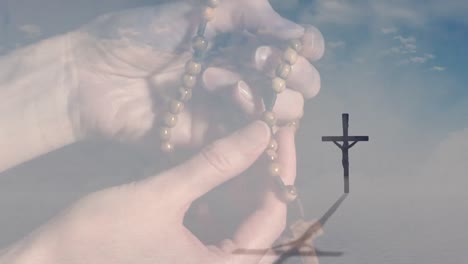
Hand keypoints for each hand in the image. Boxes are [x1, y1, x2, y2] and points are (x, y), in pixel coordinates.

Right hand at [1, 121, 299, 263]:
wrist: (54, 259)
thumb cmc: (101, 233)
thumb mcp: (162, 194)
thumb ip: (215, 164)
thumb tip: (261, 133)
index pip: (272, 221)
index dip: (278, 174)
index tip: (277, 135)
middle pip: (262, 224)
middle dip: (262, 180)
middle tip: (260, 139)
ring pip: (244, 226)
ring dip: (244, 189)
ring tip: (242, 150)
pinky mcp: (193, 259)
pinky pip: (224, 231)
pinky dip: (224, 203)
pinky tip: (217, 177)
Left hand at [68, 0, 323, 148]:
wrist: (94, 77)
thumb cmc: (138, 36)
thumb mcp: (192, 11)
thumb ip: (243, 11)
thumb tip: (291, 28)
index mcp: (241, 42)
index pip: (294, 48)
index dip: (306, 46)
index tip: (299, 43)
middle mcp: (245, 75)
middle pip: (298, 83)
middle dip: (290, 71)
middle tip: (261, 56)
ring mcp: (232, 108)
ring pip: (283, 111)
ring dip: (265, 92)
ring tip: (217, 78)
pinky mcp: (216, 137)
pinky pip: (252, 136)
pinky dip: (252, 118)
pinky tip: (229, 96)